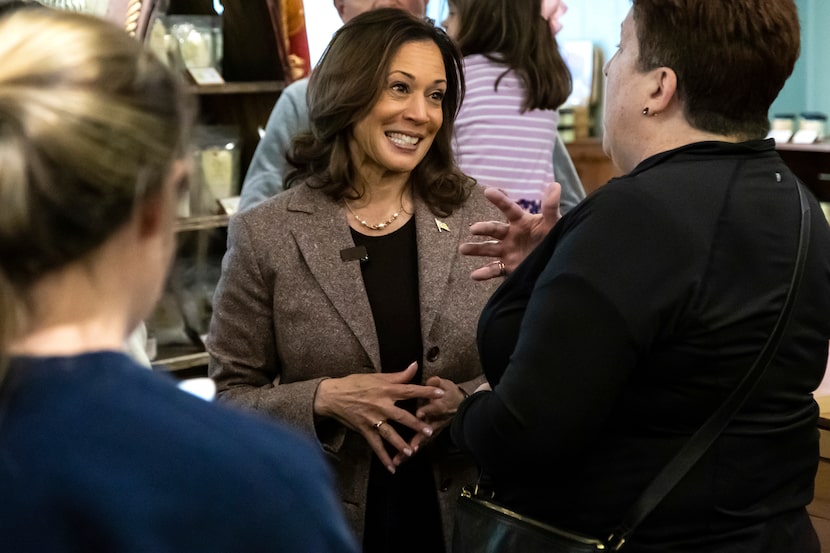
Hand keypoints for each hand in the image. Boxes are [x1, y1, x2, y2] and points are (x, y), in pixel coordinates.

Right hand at [313, 362, 441, 473]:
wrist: (332, 396)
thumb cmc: (355, 384)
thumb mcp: (377, 377)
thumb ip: (398, 375)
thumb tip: (415, 365)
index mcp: (386, 390)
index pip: (410, 390)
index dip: (426, 391)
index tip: (441, 393)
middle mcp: (381, 405)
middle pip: (401, 416)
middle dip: (416, 423)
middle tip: (429, 430)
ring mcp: (372, 419)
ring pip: (389, 433)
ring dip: (400, 443)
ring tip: (411, 452)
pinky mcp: (364, 430)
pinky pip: (375, 445)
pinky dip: (383, 457)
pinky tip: (392, 468)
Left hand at [391, 375, 467, 466]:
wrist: (460, 406)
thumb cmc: (449, 394)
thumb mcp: (446, 385)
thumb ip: (437, 383)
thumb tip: (434, 379)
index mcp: (441, 406)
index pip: (436, 409)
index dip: (428, 411)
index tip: (420, 413)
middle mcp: (435, 421)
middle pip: (427, 432)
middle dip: (418, 439)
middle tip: (410, 447)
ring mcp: (430, 430)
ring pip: (419, 442)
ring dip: (409, 451)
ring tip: (398, 460)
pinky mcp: (426, 435)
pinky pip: (415, 445)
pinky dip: (406, 453)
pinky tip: (395, 461)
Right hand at [460, 183, 561, 280]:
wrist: (555, 260)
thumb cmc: (554, 237)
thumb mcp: (554, 223)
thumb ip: (550, 207)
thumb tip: (554, 185)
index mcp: (521, 222)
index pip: (509, 209)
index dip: (499, 200)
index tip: (487, 191)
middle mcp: (511, 235)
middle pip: (494, 230)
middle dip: (483, 229)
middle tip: (474, 229)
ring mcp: (508, 251)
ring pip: (488, 249)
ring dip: (475, 249)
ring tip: (463, 249)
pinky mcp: (508, 266)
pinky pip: (494, 269)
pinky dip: (484, 273)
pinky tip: (474, 275)